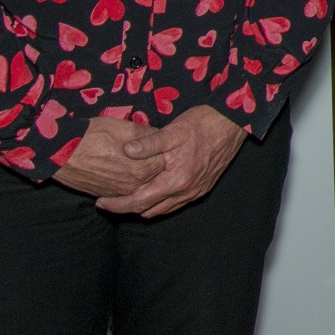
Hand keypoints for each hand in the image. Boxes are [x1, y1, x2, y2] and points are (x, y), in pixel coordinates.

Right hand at [53, 115, 164, 198]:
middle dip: (153, 165)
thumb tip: (158, 136)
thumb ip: (146, 136)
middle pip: (153, 178)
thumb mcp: (125, 127)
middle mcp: (133, 186)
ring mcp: (118, 194)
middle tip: (147, 153)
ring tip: (133, 161)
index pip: (163, 163)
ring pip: (139, 188)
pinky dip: (126, 185)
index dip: (161, 152)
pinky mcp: (105, 196)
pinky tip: (122, 172)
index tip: (158, 145)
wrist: (61, 153)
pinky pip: (123, 194)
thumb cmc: (92, 135)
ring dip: (140, 177)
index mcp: (142, 168)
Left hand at [97, 106, 246, 218]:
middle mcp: (186, 192)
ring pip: (163, 210)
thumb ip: (148, 144)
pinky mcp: (203, 187)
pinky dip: (160, 202)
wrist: (233, 123)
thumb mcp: (173, 130)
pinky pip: (176, 204)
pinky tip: (153, 190)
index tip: (101, 202)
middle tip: (110, 199)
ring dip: (144, 207)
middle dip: (127, 209)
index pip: (139, 202)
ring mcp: (196, 192)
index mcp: (176, 181)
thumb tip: (125, 151)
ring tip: (127, 196)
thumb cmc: (203, 123)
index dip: (117, 205)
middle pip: (149, 211)